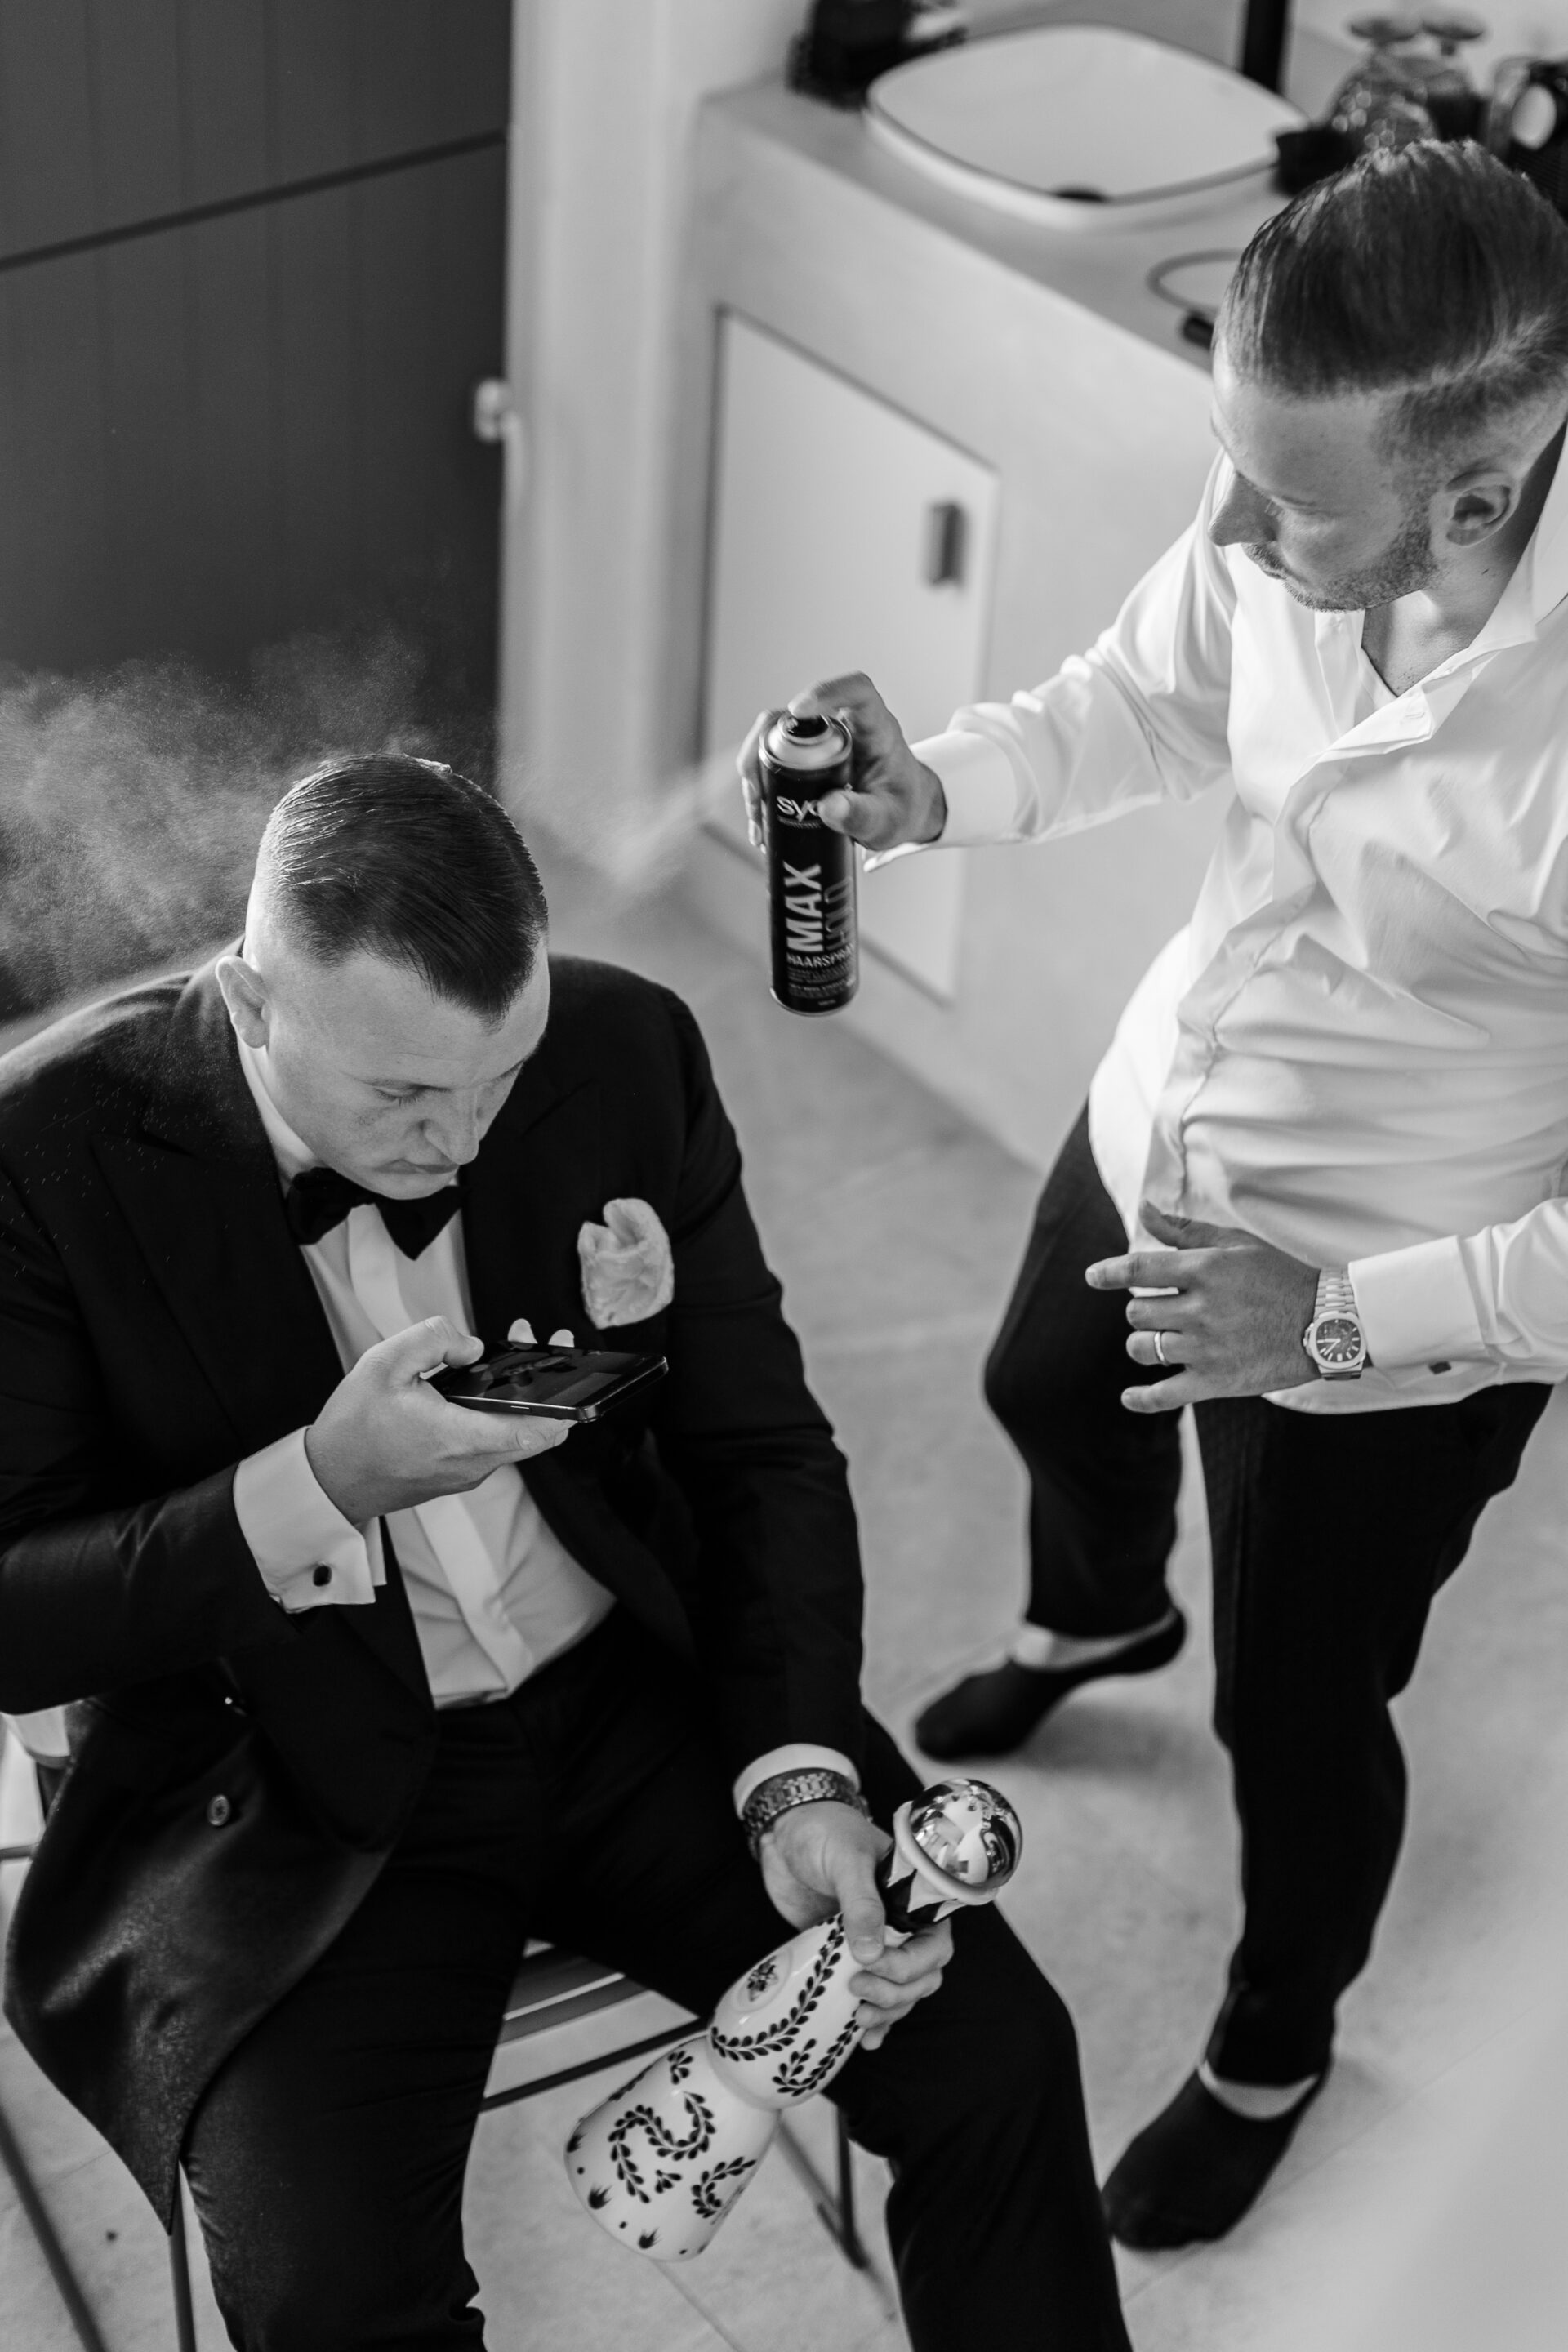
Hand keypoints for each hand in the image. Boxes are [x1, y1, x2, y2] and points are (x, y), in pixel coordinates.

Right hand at [305, 1316, 571, 1524]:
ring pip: (513, 1437)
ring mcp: (467, 1474)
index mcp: (461, 1438)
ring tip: (500, 1356)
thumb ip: (432, 1340)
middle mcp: (473, 1463)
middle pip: (536, 1431)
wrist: (329, 1480)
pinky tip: (477, 1387)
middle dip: (543, 1383)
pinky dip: (496, 1415)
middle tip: (533, 1343)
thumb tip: (471, 1346)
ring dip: (517, 1397)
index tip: (566, 1366)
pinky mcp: (458, 1475)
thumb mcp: (384, 1363)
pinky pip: (492, 1445)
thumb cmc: (352, 1427)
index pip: (536, 1430)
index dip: (563, 1402)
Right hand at [737, 677, 947, 856]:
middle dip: (764, 749)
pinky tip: (760, 821)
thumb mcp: (888, 821)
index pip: (857, 692)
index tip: (799, 709)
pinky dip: (760, 789)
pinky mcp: (805, 759)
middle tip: (758, 790)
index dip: (827, 692)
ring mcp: (820, 742)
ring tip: (757, 816)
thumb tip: (828, 806)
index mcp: (876, 729)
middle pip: (793, 718)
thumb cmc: (903, 808)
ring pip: (774, 739)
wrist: (901, 815)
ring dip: (756, 774)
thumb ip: (863, 815)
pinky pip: (773, 762)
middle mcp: (842, 727)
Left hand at [758, 1799, 952, 2051]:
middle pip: (922, 1976)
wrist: (785, 1831)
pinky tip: (863, 2042)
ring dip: (886, 2012)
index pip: (934, 1944)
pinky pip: (871, 1995)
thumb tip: (871, 1953)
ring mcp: (875, 1944)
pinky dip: (874, 2022)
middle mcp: (901, 1925)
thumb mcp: (844, 1859)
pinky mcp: (846, 1958)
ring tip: (859, 2021)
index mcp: (913, 1898)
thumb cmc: (824, 1832)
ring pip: (901, 1991)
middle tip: (858, 1989)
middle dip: (896, 1993)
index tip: (870, 1963)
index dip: (910, 1965)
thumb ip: (860, 1902)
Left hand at [1085, 1201, 1319, 1413]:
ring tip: (1158, 1340)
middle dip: (1142, 1310)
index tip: (1092, 1277)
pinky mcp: (1217, 1382)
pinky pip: (1164, 1395)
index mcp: (1204, 1270)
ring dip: (1142, 1344)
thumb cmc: (1280, 1276)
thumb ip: (1184, 1231)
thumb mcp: (1235, 1244)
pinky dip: (1141, 1399)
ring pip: (1143, 1349)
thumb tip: (1144, 1209)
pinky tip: (1129, 1397)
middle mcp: (1201, 1309)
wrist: (1328, 1322)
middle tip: (1162, 1310)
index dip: (1108, 1273)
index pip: (1138, 1269)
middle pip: (1137, 1312)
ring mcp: (1207, 1349)